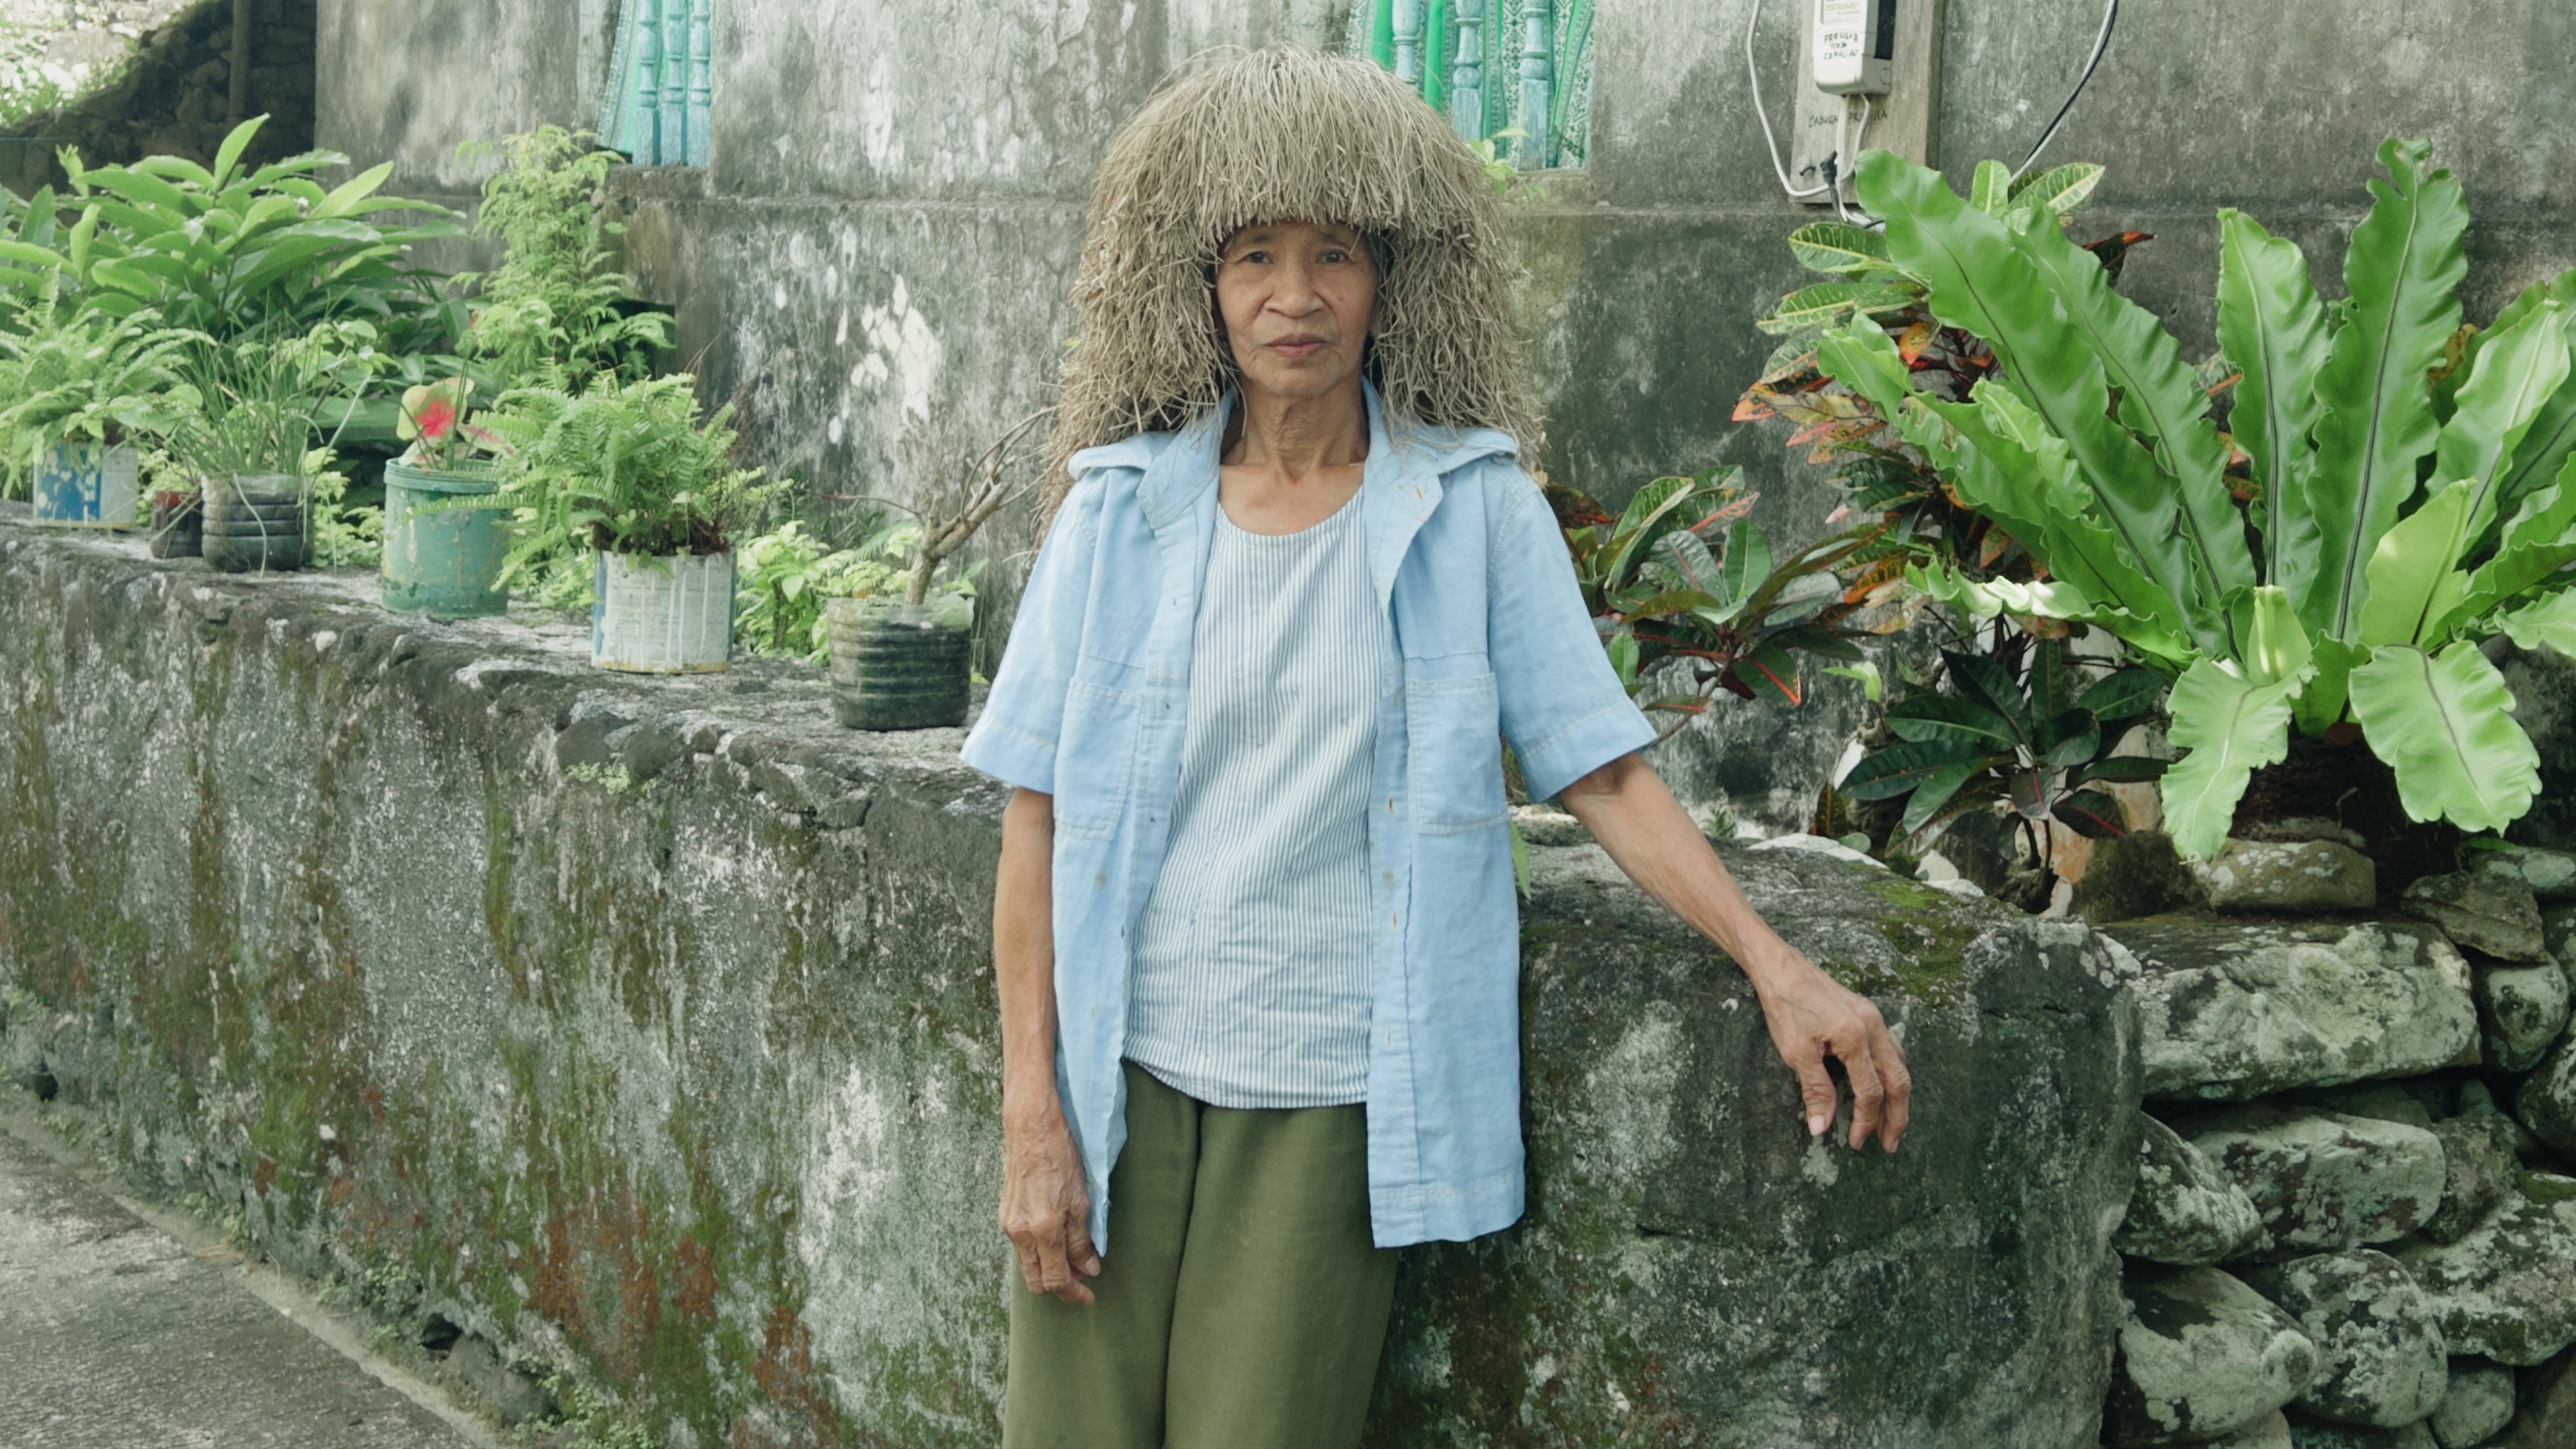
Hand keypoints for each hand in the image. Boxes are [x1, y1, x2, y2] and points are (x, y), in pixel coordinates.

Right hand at [1000, 1104, 1101, 1303]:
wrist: (1031, 1129)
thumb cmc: (1060, 1158)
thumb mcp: (1081, 1200)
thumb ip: (1081, 1240)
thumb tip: (1089, 1268)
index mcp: (1043, 1230)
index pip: (1056, 1280)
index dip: (1074, 1293)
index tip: (1089, 1295)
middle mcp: (1020, 1233)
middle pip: (1036, 1282)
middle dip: (1059, 1288)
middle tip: (1082, 1283)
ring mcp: (1009, 1224)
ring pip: (1028, 1265)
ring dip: (1049, 1270)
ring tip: (1073, 1260)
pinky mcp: (1005, 1215)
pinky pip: (1022, 1247)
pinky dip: (1039, 1254)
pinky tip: (1055, 1242)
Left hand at [1753, 948, 1911, 1152]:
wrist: (1781, 967)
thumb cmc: (1785, 1006)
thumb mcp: (1795, 1051)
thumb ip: (1815, 1090)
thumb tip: (1821, 1128)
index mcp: (1855, 1038)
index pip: (1871, 1092)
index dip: (1866, 1121)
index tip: (1856, 1142)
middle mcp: (1873, 1027)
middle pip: (1898, 1081)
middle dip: (1897, 1116)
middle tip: (1890, 1144)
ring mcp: (1875, 1018)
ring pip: (1899, 1064)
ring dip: (1898, 1096)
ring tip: (1891, 1122)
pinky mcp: (1868, 1013)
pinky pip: (1891, 1049)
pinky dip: (1892, 1073)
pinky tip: (1884, 1085)